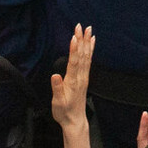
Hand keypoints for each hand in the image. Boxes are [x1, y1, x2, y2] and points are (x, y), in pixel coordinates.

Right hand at [48, 24, 94, 147]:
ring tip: (88, 30)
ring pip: (86, 57)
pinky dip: (90, 50)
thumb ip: (57, 89)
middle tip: (80, 26)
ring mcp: (84, 77)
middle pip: (81, 56)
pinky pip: (88, 61)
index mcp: (73, 81)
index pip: (74, 62)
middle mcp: (80, 77)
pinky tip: (91, 42)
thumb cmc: (64, 112)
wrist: (74, 121)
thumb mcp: (58, 102)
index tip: (74, 36)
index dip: (74, 49)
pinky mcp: (84, 78)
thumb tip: (55, 76)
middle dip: (81, 40)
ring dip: (86, 42)